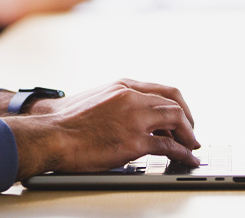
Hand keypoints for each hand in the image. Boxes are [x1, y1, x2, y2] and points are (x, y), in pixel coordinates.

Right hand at [5, 79, 199, 180]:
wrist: (52, 133)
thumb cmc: (68, 120)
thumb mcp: (98, 98)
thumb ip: (120, 102)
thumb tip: (135, 115)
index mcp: (123, 86)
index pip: (164, 90)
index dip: (180, 105)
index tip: (183, 117)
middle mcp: (132, 97)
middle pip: (175, 103)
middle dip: (188, 120)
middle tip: (191, 134)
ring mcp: (135, 118)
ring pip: (177, 120)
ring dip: (189, 136)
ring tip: (192, 148)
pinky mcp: (134, 142)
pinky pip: (169, 147)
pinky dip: (183, 154)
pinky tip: (186, 159)